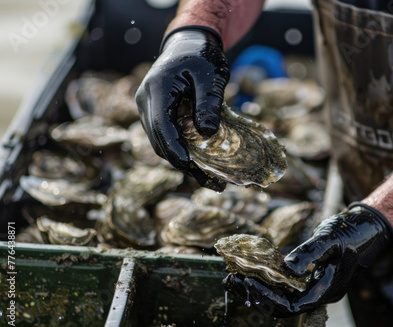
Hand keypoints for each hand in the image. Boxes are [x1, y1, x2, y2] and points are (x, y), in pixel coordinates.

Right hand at [136, 26, 229, 190]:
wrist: (188, 43)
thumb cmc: (201, 56)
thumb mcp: (211, 77)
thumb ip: (209, 103)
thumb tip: (207, 134)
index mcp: (157, 89)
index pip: (162, 127)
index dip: (176, 150)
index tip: (191, 168)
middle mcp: (145, 100)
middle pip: (159, 140)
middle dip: (182, 163)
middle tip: (210, 181)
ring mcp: (147, 107)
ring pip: (160, 142)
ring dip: (181, 160)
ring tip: (208, 178)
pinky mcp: (154, 112)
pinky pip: (164, 136)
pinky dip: (180, 150)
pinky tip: (199, 162)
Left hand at [223, 203, 392, 317]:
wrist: (365, 229)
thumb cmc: (350, 233)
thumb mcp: (330, 239)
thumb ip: (310, 254)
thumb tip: (288, 268)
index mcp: (326, 290)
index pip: (291, 306)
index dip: (266, 298)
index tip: (246, 282)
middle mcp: (318, 293)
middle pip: (282, 306)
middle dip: (256, 296)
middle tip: (231, 280)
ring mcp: (314, 287)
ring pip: (282, 298)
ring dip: (258, 290)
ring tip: (235, 277)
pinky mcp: (309, 279)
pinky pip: (285, 288)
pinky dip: (267, 281)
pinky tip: (253, 271)